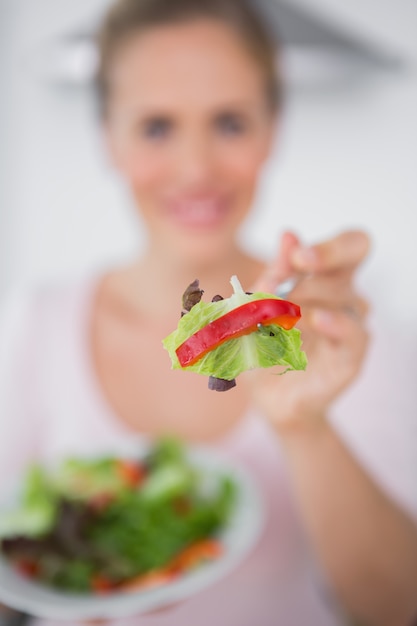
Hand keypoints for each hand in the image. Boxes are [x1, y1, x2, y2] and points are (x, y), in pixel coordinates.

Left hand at [250, 230, 369, 432]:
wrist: (269, 396)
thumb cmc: (265, 344)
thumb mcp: (260, 305)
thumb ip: (276, 273)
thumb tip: (289, 234)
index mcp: (326, 277)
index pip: (350, 246)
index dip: (330, 245)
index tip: (298, 255)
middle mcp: (344, 297)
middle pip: (352, 260)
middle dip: (324, 257)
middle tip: (294, 268)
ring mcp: (351, 326)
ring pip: (345, 297)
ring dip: (310, 297)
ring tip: (277, 310)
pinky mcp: (351, 358)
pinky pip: (355, 335)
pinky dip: (336, 324)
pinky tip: (315, 319)